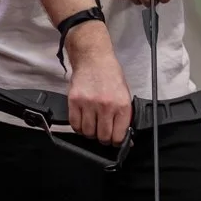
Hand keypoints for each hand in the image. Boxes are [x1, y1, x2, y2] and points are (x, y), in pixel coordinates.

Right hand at [65, 28, 131, 144]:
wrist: (93, 58)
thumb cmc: (110, 74)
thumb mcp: (124, 94)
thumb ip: (124, 116)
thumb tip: (125, 137)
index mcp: (121, 104)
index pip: (119, 136)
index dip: (116, 142)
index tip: (114, 140)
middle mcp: (105, 105)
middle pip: (103, 137)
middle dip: (103, 138)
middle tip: (102, 133)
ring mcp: (89, 104)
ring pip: (88, 132)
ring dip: (90, 132)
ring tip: (92, 125)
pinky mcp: (74, 101)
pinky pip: (75, 124)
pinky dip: (78, 127)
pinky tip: (83, 121)